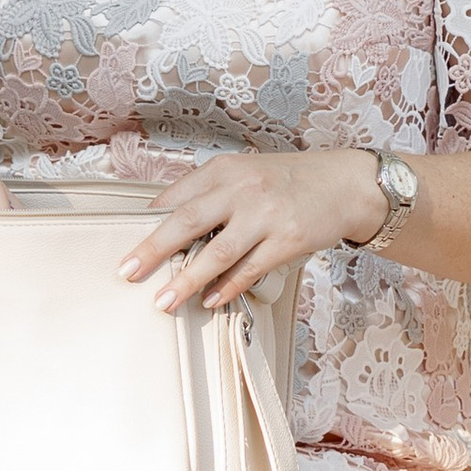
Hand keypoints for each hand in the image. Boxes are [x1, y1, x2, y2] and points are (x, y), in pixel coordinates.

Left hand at [125, 146, 384, 310]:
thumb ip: (212, 195)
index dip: (148, 222)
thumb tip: (169, 226)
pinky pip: (250, 269)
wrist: (346, 184)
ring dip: (187, 279)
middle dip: (153, 249)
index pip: (176, 196)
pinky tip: (211, 301)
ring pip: (217, 252)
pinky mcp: (288, 239)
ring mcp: (266, 214)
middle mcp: (243, 189)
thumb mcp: (247, 174)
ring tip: (164, 301)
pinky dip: (227, 287)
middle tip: (128, 271)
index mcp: (225, 170)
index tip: (124, 244)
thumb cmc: (290, 182)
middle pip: (187, 221)